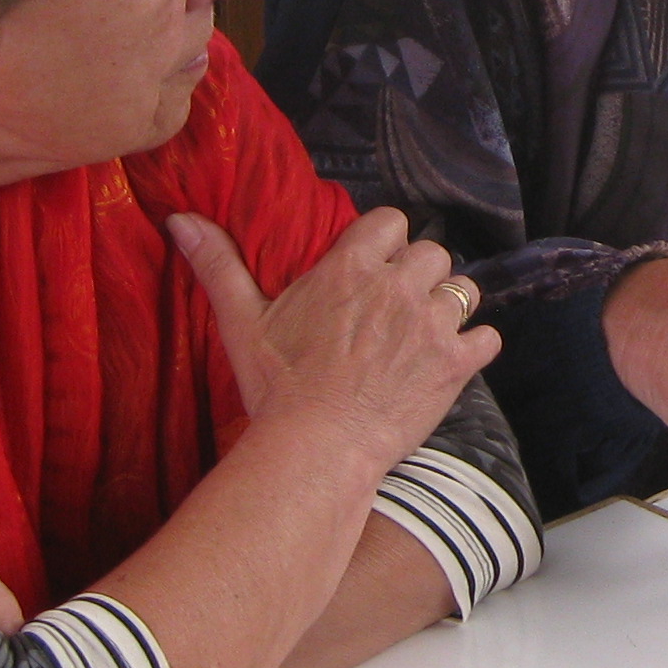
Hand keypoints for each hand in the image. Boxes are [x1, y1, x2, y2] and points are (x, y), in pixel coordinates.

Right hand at [168, 205, 501, 471]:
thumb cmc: (276, 387)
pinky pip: (487, 336)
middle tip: (398, 305)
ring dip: (448, 306)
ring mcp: (432, 324)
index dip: (387, 241)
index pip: (391, 221)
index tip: (375, 264)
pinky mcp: (455, 363)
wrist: (316, 447)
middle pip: (433, 252)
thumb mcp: (241, 322)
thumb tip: (180, 219)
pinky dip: (474, 346)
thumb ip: (218, 264)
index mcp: (350, 267)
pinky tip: (452, 360)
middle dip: (419, 274)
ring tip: (424, 332)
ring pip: (463, 290)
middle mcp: (397, 286)